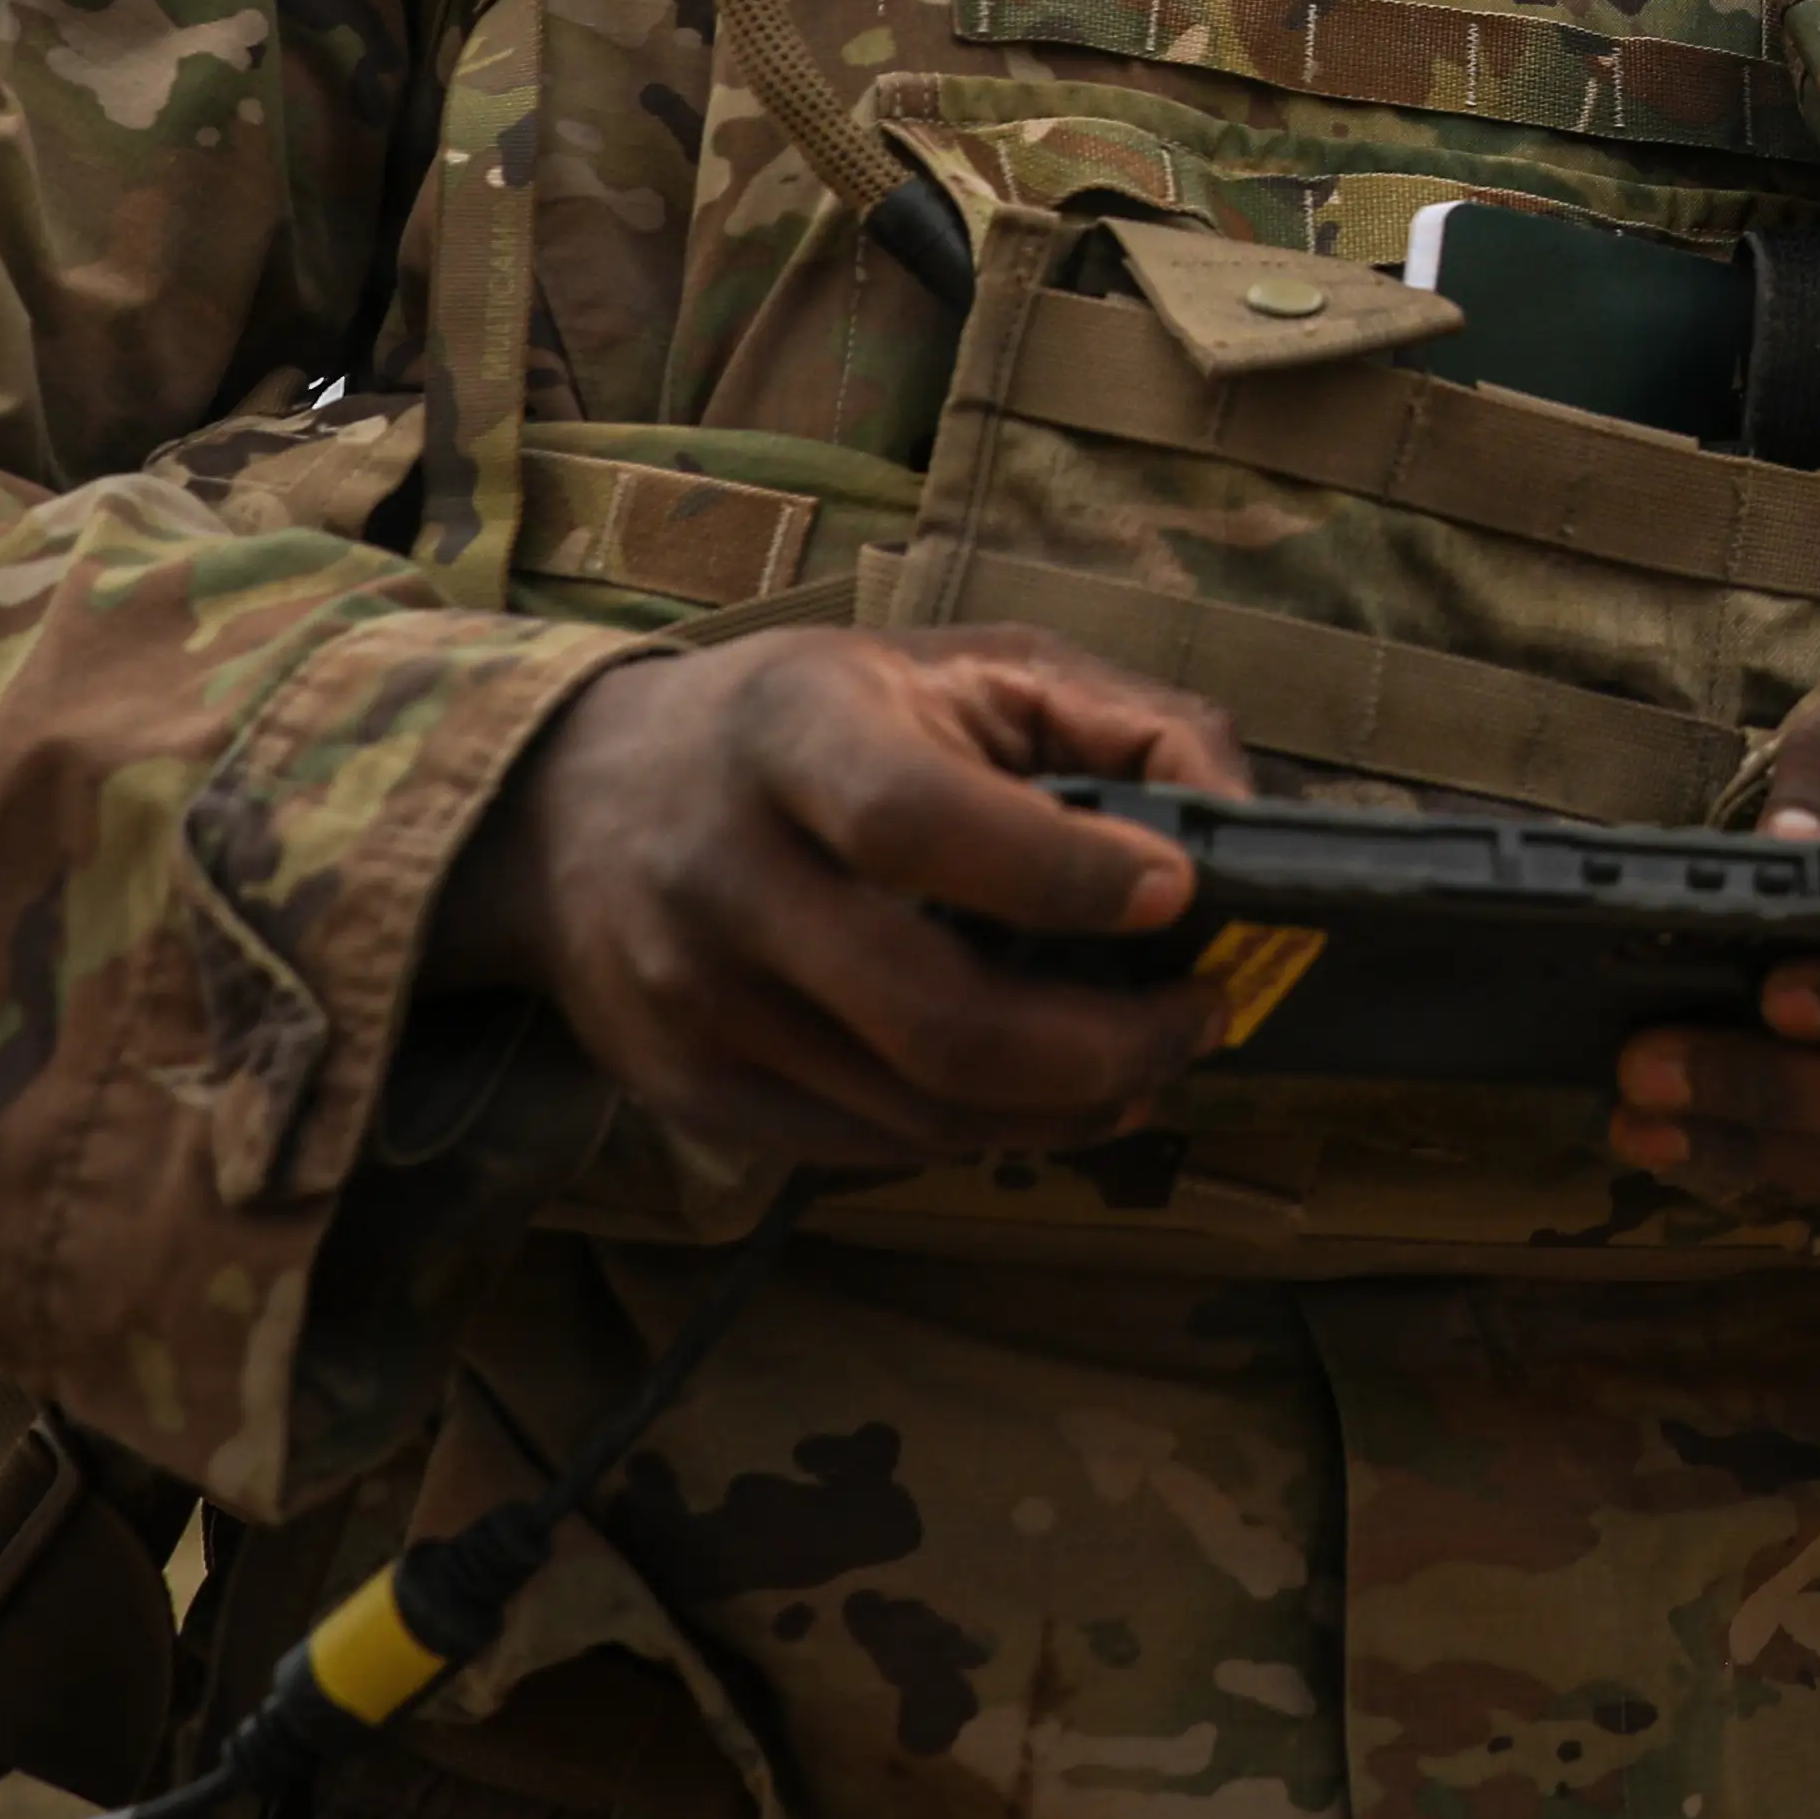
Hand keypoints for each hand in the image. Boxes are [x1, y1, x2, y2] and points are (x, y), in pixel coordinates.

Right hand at [430, 626, 1246, 1169]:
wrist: (577, 806)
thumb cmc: (818, 721)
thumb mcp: (963, 669)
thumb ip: (1122, 724)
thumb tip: (1242, 820)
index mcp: (792, 733)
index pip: (918, 823)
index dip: (1060, 874)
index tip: (1178, 895)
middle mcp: (723, 873)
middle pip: (933, 1017)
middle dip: (1105, 1043)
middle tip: (1202, 1019)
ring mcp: (695, 1001)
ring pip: (916, 1110)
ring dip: (1067, 1105)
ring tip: (1147, 1059)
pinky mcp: (688, 1091)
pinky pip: (867, 1149)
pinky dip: (985, 1134)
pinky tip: (1046, 1090)